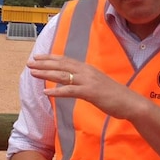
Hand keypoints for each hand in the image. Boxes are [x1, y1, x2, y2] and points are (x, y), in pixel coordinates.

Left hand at [28, 54, 151, 120]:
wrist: (130, 102)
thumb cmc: (114, 95)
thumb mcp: (97, 84)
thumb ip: (85, 81)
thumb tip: (73, 82)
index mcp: (88, 68)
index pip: (66, 60)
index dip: (51, 58)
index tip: (38, 57)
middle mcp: (86, 71)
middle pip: (61, 65)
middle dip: (44, 63)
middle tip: (30, 62)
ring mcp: (88, 81)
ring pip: (63, 75)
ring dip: (46, 73)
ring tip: (33, 73)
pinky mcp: (90, 92)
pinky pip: (70, 91)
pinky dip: (57, 91)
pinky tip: (46, 92)